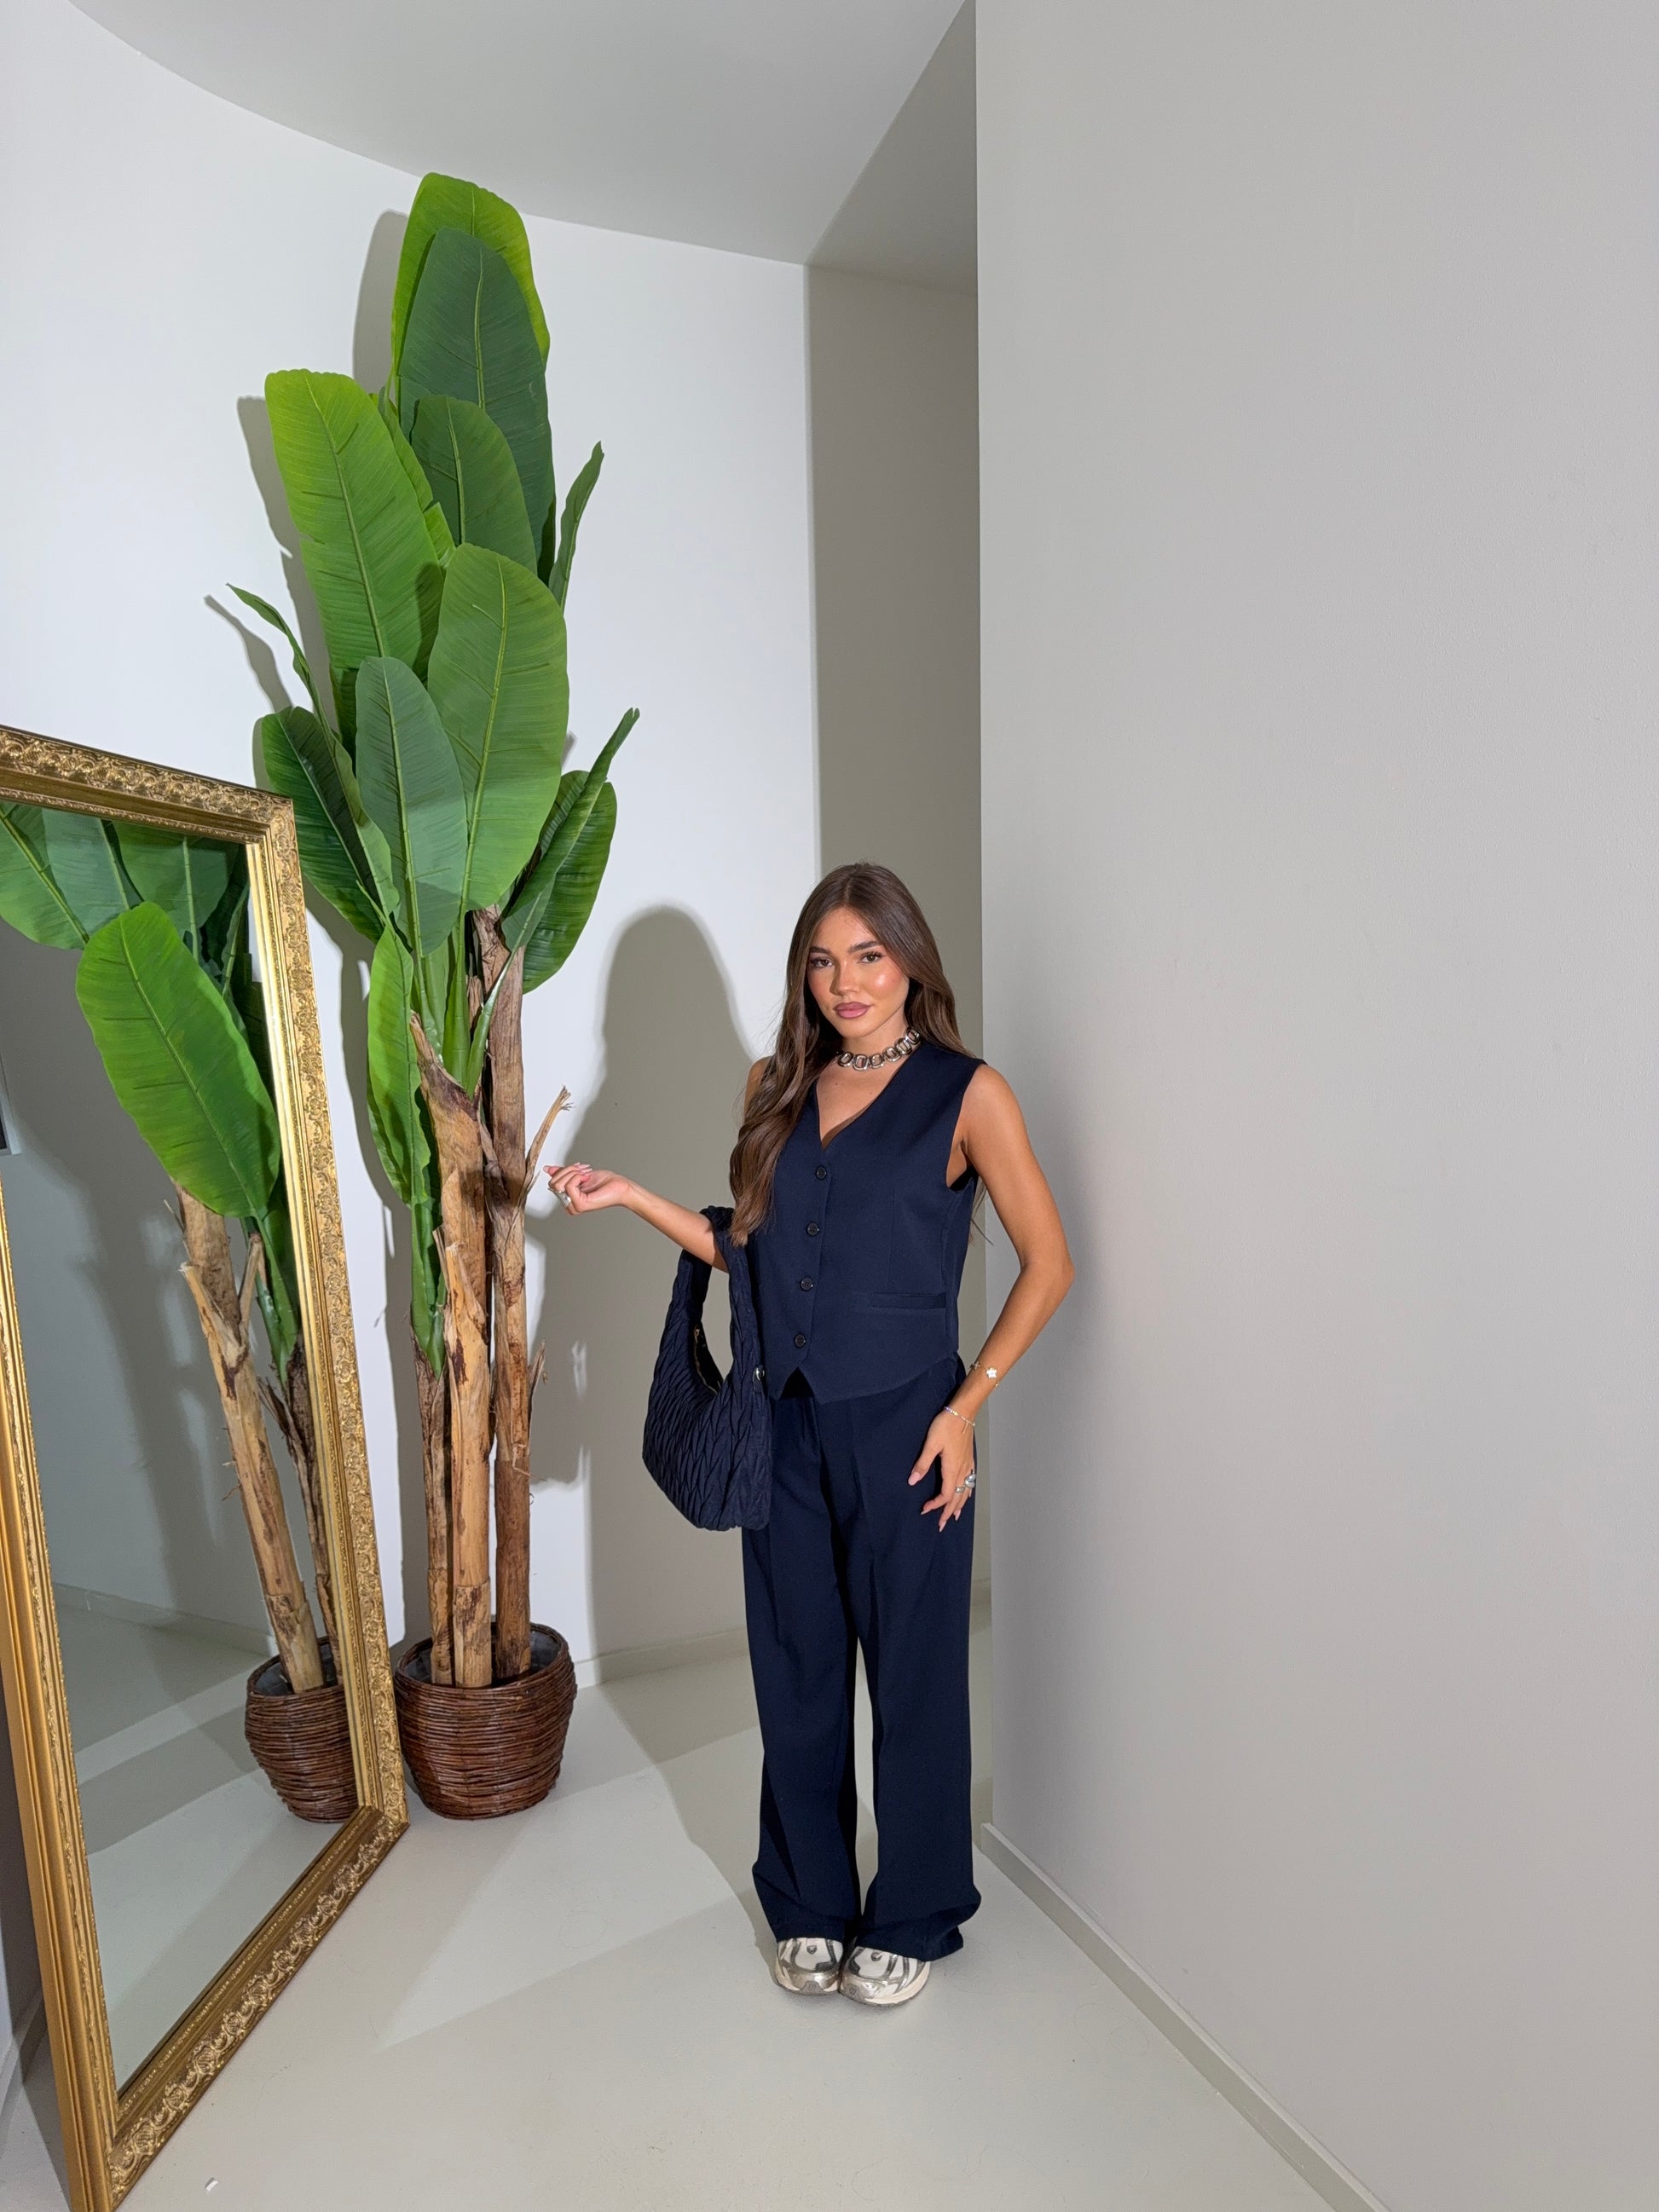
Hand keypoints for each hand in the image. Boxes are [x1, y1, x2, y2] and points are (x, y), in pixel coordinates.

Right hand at [545, 1162, 633, 1215]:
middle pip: (553, 1183)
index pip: (552, 1183)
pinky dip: (577, 1177)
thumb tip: (547, 1169)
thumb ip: (563, 1173)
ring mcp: (574, 1207)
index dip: (563, 1171)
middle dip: (567, 1170)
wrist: (620, 1187)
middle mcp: (569, 1205)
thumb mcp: (579, 1174)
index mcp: (568, 1199)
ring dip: (573, 1172)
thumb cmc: (605, 1183)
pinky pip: (569, 1186)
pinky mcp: (580, 1205)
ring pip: (559, 1184)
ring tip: (586, 1174)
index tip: (577, 1167)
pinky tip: (587, 1179)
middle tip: (583, 1170)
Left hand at [909, 1404, 975, 1531]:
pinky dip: (967, 1493)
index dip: (936, 1505)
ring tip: (955, 1516)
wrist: (963, 1412)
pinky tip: (966, 1494)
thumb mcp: (931, 1444)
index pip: (946, 1495)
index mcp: (952, 1469)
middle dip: (948, 1512)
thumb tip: (913, 1481)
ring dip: (959, 1505)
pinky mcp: (970, 1460)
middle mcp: (962, 1470)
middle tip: (941, 1525)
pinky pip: (971, 1482)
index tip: (925, 1509)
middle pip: (957, 1498)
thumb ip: (922, 1463)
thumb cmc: (946, 1426)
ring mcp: (968, 1465)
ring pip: (966, 1491)